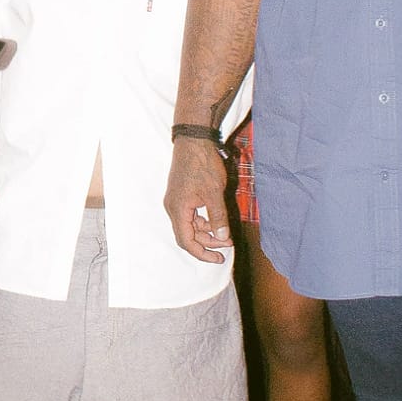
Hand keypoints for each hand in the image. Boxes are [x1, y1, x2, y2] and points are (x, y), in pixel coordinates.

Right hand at [164, 136, 232, 262]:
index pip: (186, 241)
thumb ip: (218, 217)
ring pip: (190, 226)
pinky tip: (217, 219)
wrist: (193, 142)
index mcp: (178, 210)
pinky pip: (191, 215)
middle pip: (187, 236)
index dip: (202, 253)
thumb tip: (222, 237)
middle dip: (207, 243)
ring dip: (207, 232)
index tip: (219, 258)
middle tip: (227, 244)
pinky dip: (203, 221)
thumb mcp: (214, 193)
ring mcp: (176, 201)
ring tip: (226, 233)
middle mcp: (173, 208)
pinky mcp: (181, 195)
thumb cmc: (202, 165)